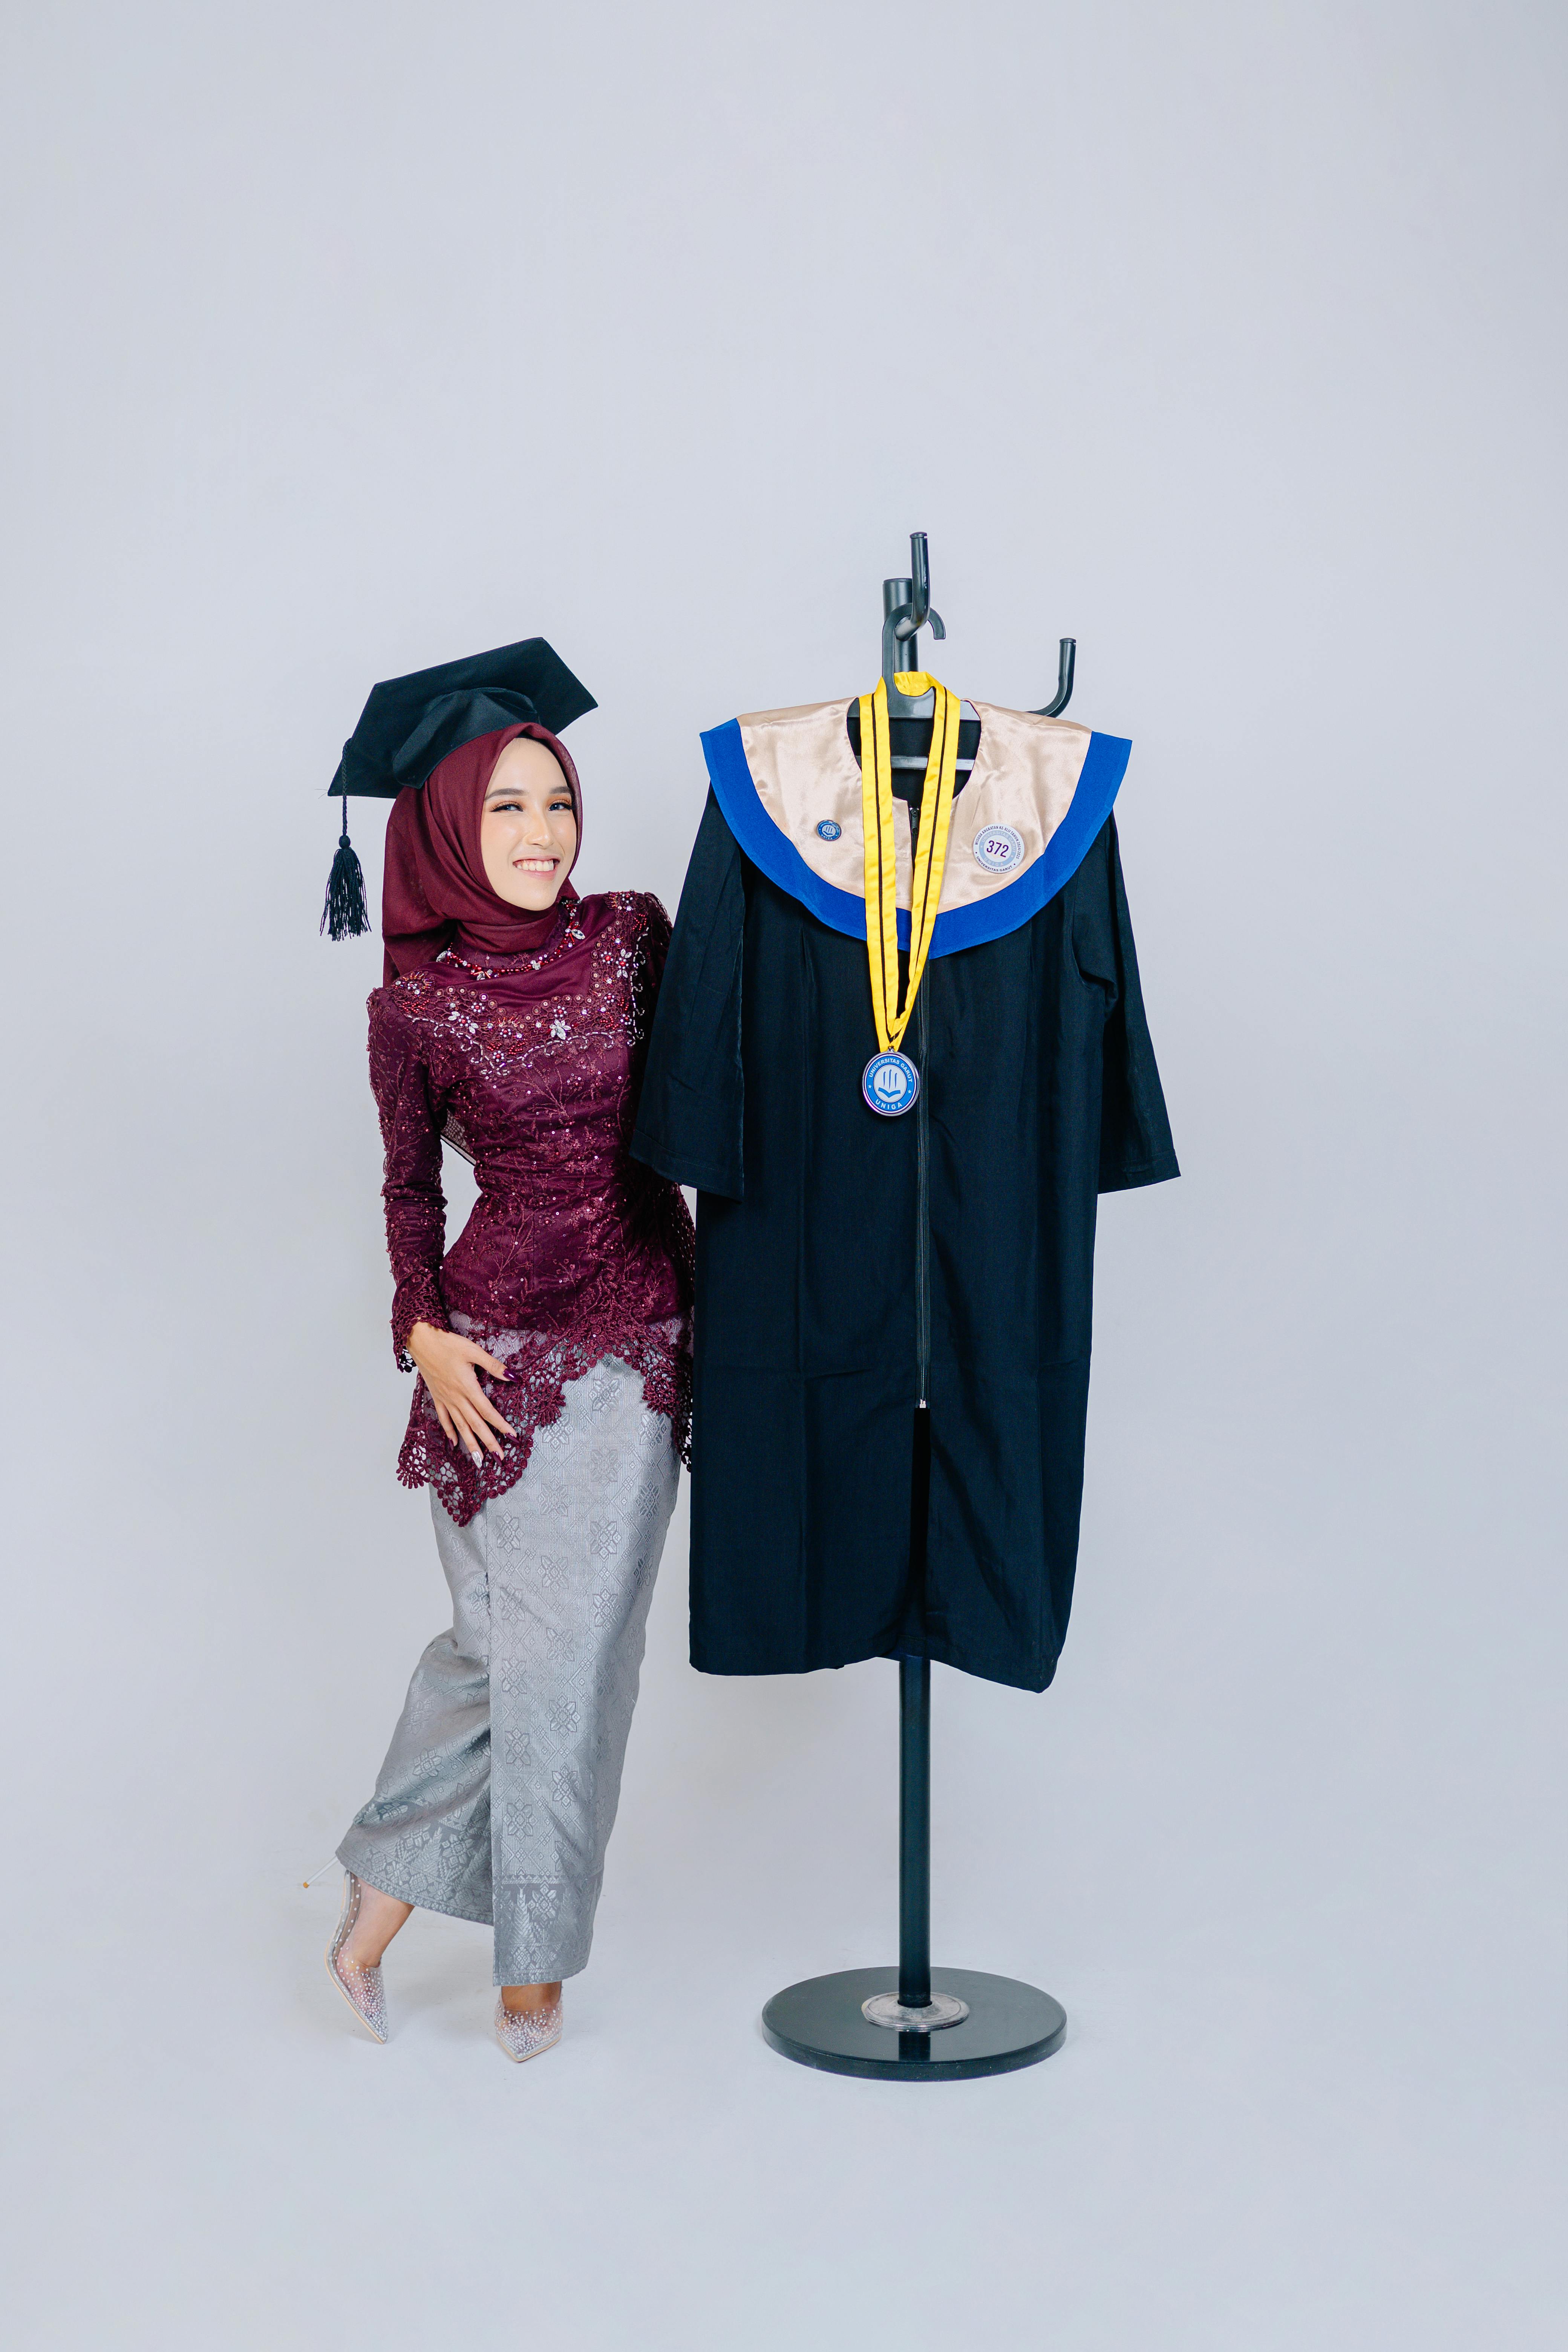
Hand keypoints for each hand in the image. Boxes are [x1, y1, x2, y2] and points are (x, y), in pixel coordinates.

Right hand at [406, 1323, 516, 1461]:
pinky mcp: (436, 1397)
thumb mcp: (474, 1351)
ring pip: (460, 1426)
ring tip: (479, 1460)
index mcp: (467, 1387)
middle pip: (475, 1424)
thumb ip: (494, 1366)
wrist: (421, 1342)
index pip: (488, 1411)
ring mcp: (445, 1399)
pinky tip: (454, 1442)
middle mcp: (456, 1398)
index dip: (501, 1425)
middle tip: (499, 1458)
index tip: (512, 1437)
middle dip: (488, 1442)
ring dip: (470, 1444)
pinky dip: (449, 1431)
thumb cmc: (448, 1344)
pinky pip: (443, 1419)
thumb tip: (514, 1377)